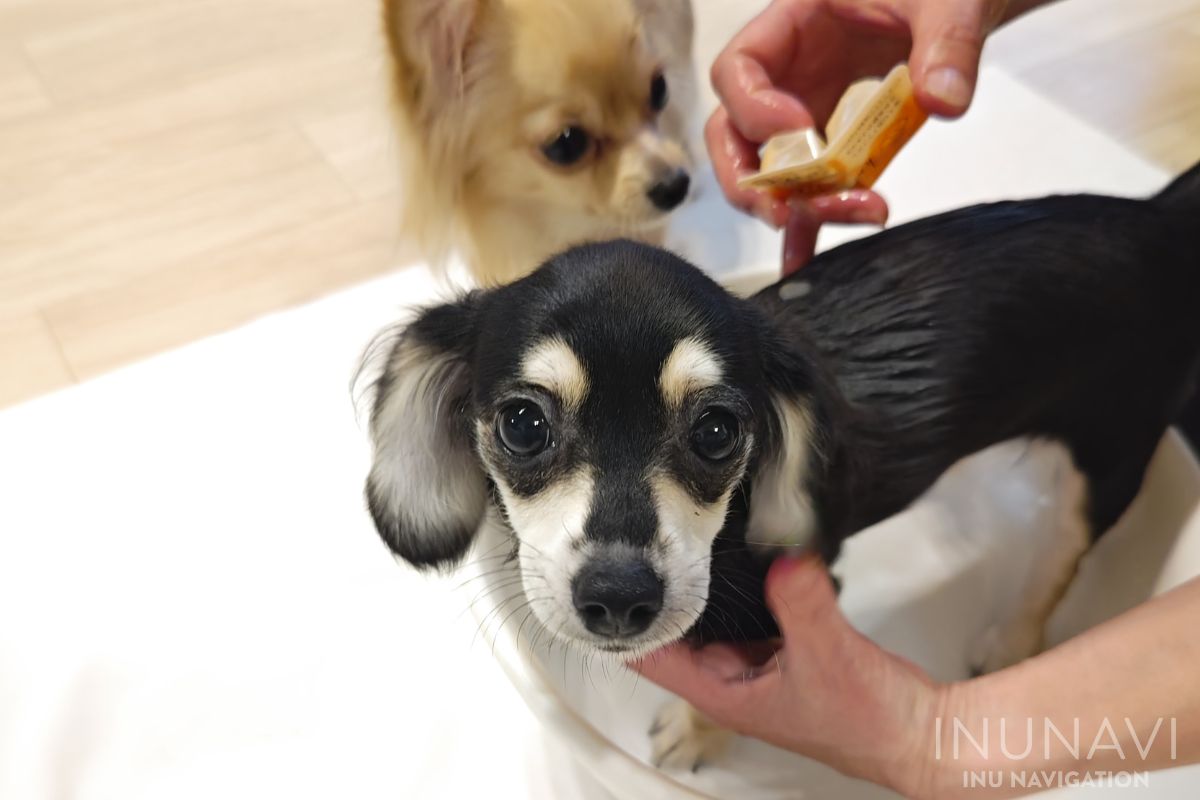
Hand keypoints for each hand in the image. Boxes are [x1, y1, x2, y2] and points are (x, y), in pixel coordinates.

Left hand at [633, 555, 944, 796]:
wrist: (916, 732)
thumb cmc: (869, 721)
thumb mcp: (829, 653)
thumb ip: (802, 602)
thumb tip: (785, 557)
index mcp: (723, 694)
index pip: (653, 659)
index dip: (632, 624)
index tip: (619, 582)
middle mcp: (730, 680)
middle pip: (676, 630)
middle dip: (667, 592)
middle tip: (655, 541)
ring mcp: (755, 663)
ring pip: (713, 618)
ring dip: (707, 588)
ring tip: (693, 538)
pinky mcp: (782, 647)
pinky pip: (750, 611)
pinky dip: (745, 588)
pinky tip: (747, 558)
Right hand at [708, 0, 1036, 272]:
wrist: (962, 8)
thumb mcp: (947, 0)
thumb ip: (947, 42)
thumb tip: (944, 101)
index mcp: (792, 22)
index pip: (738, 68)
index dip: (755, 108)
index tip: (801, 132)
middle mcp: (787, 74)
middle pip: (732, 134)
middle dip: (752, 179)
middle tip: (787, 208)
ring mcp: (806, 114)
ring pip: (768, 171)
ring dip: (792, 205)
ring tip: (843, 216)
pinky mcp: (834, 147)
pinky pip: (809, 190)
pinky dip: (807, 227)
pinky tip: (807, 262)